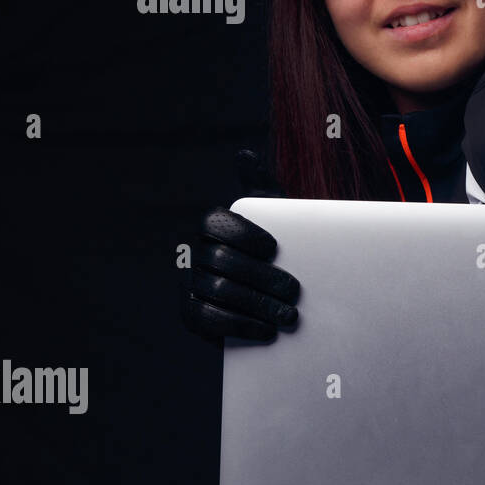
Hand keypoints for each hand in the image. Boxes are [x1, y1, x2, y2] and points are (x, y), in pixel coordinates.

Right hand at [178, 150, 299, 342]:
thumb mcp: (272, 214)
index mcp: (211, 226)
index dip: (242, 234)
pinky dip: (240, 325)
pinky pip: (208, 320)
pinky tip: (266, 330)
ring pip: (218, 291)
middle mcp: (195, 252)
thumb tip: (246, 155)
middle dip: (261, 277)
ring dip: (256, 305)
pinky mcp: (192, 313)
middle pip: (220, 261)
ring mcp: (190, 283)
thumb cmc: (275, 248)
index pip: (215, 223)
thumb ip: (261, 186)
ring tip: (289, 315)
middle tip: (294, 290)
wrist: (269, 292)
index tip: (274, 248)